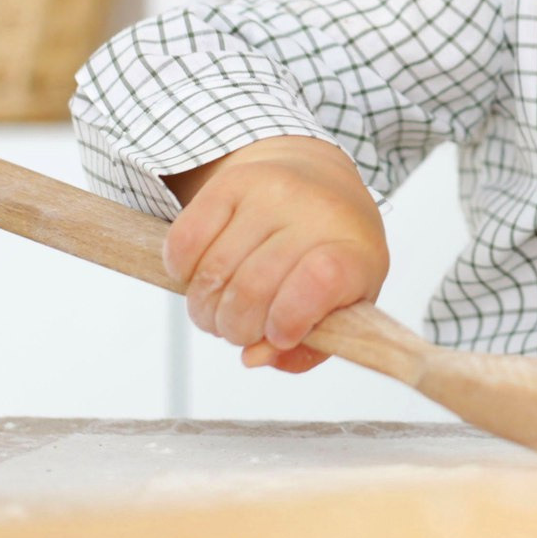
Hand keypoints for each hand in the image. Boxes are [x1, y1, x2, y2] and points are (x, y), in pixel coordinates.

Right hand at [161, 136, 387, 372]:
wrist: (318, 180)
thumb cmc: (328, 256)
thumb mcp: (337, 307)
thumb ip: (304, 349)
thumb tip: (254, 357)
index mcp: (354, 251)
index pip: (320, 282)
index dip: (290, 319)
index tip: (280, 334)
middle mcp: (316, 212)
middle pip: (252, 290)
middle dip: (236, 329)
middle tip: (241, 330)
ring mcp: (272, 190)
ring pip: (213, 273)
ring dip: (205, 309)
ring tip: (220, 309)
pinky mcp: (231, 181)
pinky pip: (185, 242)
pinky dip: (182, 273)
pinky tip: (200, 276)